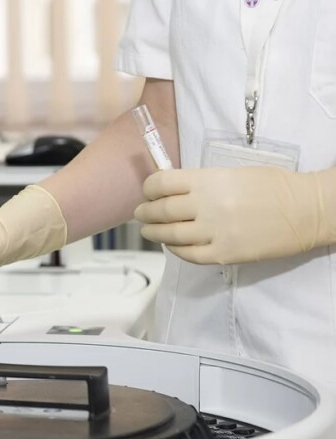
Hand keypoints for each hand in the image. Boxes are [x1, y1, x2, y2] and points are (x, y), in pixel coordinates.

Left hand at [134, 166, 330, 264]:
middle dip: (145, 213)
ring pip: (170, 235)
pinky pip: (188, 254)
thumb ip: (202, 182)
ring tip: (149, 230)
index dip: (149, 188)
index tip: (147, 192)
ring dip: (154, 232)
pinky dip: (175, 249)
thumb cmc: (273, 186)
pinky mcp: (223, 254)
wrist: (307, 210)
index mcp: (208, 181)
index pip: (162, 183)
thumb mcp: (233, 173)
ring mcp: (214, 232)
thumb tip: (173, 190)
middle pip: (161, 211)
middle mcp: (206, 206)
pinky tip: (172, 245)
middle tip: (141, 214)